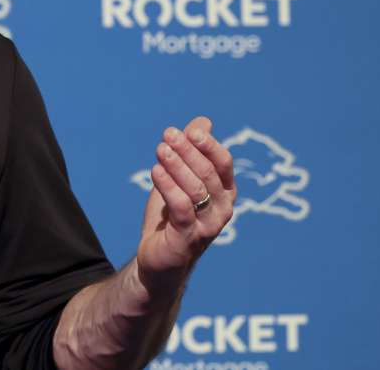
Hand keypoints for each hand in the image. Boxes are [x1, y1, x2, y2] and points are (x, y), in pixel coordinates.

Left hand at [135, 116, 235, 297]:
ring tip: (160, 149)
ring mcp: (208, 226)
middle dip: (188, 151)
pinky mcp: (188, 239)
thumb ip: (191, 152)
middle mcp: (222, 209)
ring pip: (196, 190)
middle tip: (168, 134)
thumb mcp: (180, 179)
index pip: (223, 163)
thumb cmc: (172, 216)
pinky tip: (155, 171)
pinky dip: (169, 187)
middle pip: (208, 173)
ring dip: (177, 166)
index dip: (208, 145)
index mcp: (224, 192)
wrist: (159, 258)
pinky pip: (182, 208)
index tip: (190, 129)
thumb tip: (203, 121)